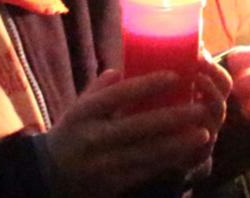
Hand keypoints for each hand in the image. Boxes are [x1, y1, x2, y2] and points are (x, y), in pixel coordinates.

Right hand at [44, 69, 223, 196]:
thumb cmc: (71, 134)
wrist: (46, 176)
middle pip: (137, 126)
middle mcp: (92, 138)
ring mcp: (101, 163)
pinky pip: (143, 171)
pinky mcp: (110, 184)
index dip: (147, 85)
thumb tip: (122, 66)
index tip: (176, 75)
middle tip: (200, 108)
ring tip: (203, 133)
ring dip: (177, 144)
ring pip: (145, 152)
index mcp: (84, 113)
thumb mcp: (79, 108)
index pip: (118, 96)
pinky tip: (185, 154)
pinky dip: (166, 162)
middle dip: (173, 117)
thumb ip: (101, 88)